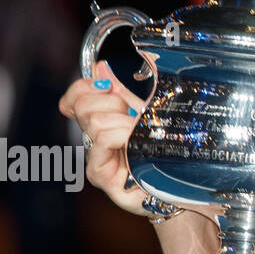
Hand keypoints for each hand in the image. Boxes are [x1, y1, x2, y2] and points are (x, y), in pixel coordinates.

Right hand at [58, 60, 151, 215]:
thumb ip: (121, 92)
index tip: (108, 85)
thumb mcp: (144, 114)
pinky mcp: (101, 177)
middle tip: (134, 117)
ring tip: (140, 135)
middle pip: (83, 107)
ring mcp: (95, 162)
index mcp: (98, 126)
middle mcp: (92, 144)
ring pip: (95, 122)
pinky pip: (104, 140)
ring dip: (124, 122)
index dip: (84, 87)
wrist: (182, 186)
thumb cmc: (163, 152)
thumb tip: (100, 67)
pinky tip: (136, 143)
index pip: (72, 101)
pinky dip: (122, 134)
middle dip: (114, 103)